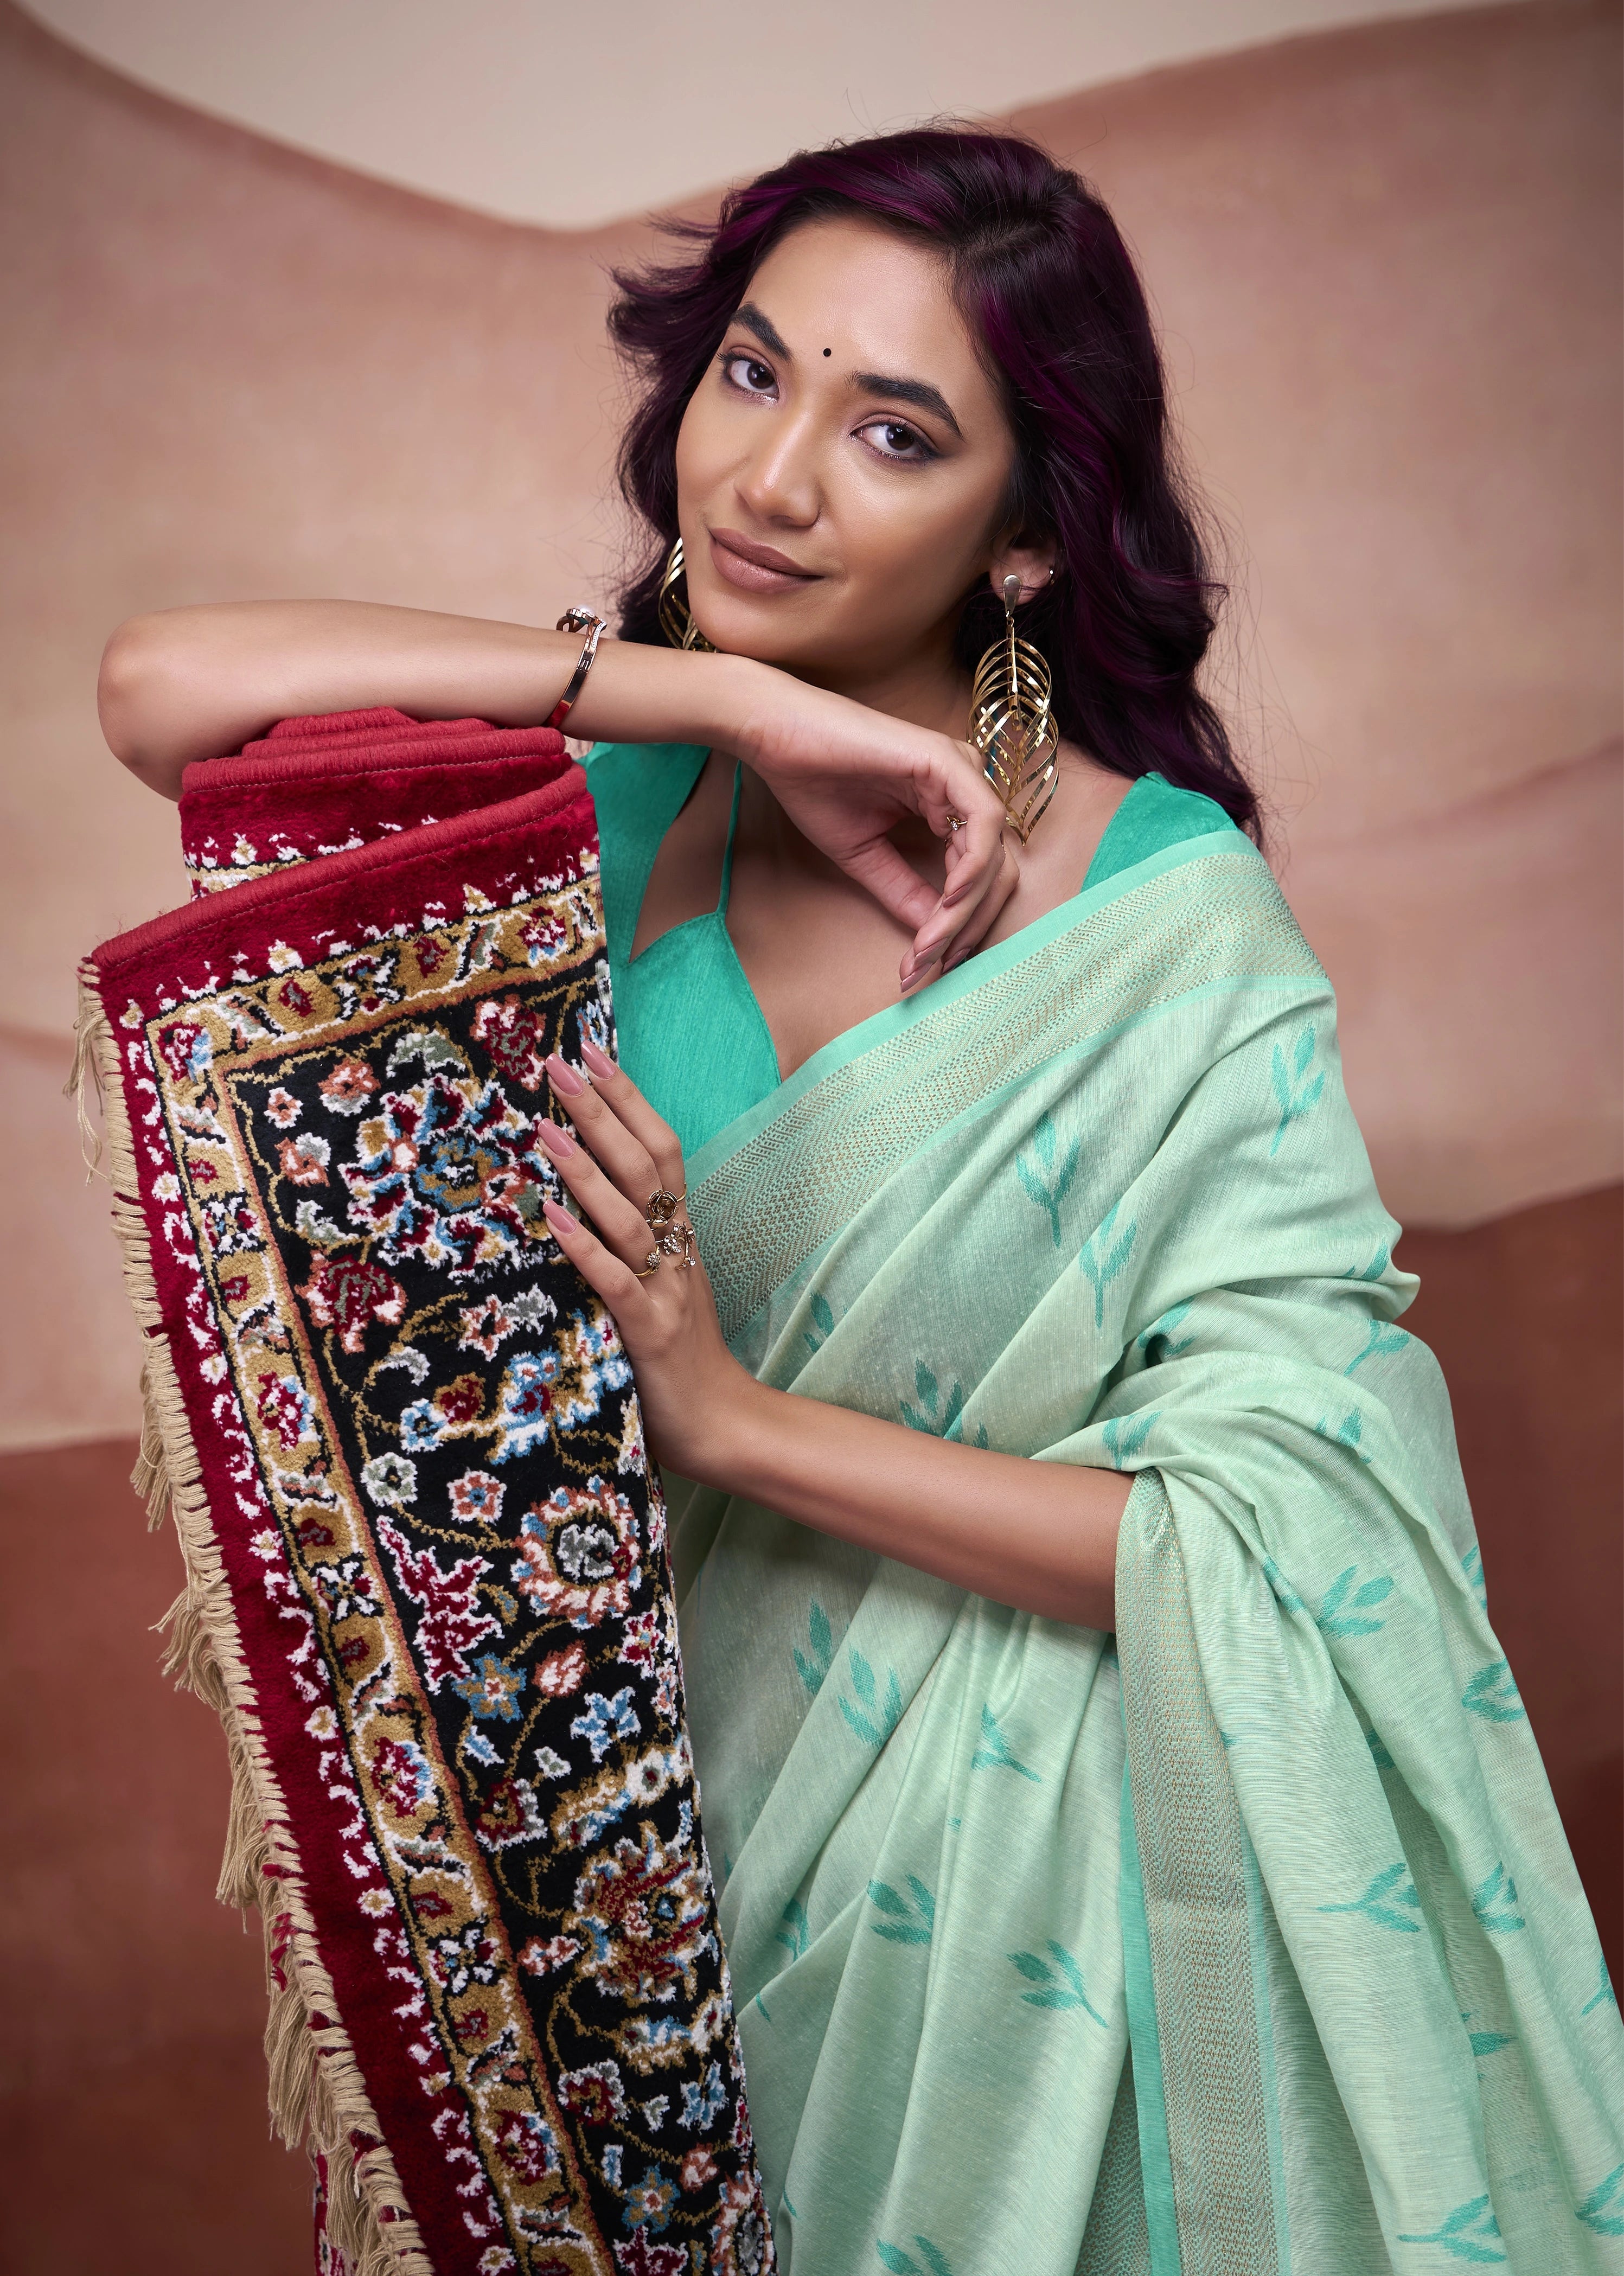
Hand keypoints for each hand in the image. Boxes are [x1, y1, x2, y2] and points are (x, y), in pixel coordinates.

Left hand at [535, 1042, 755, 1478]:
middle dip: (602, 1110)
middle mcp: (676, 1251)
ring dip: (585, 1167)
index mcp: (680, 1236)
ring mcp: (665, 1290)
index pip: (661, 1149)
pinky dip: (583, 1245)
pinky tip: (550, 1216)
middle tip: (560, 1061)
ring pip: (628, 1215)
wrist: (726, 1426)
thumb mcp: (662, 1287)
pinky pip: (613, 1281)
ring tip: (545, 1125)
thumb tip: (581, 1197)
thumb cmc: (682, 1359)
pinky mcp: (648, 1333)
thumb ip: (634, 1245)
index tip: (593, 1050)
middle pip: (645, 1164)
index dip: (629, 1098)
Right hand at [722, 661, 1017, 991]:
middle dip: (968, 927)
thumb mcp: (866, 856)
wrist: (777, 737)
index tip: (929, 964)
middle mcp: (964, 788)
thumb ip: (905, 891)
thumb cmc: (815, 785)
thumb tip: (935, 937)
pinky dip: (972, 868)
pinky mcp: (948, 761)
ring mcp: (961, 772)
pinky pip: (984, 823)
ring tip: (929, 946)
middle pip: (997, 872)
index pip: (978, 875)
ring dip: (964, 911)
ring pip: (993, 856)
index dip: (961, 925)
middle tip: (932, 966)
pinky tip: (949, 901)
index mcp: (948, 806)